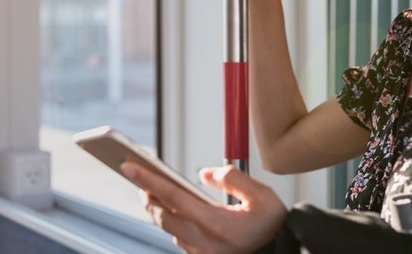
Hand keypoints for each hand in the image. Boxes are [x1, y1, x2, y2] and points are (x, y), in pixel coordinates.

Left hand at [121, 162, 286, 253]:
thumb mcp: (263, 197)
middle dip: (148, 195)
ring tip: (151, 192)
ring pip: (168, 229)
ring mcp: (202, 253)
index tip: (131, 166)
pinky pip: (179, 240)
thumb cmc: (272, 227)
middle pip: (163, 215)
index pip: (174, 196)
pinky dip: (171, 223)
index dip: (150, 179)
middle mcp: (205, 242)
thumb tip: (205, 175)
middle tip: (137, 176)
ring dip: (157, 210)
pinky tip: (171, 211)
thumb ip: (234, 179)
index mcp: (217, 224)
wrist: (280, 253)